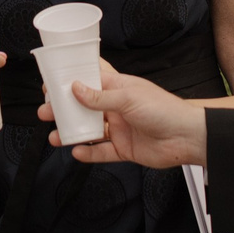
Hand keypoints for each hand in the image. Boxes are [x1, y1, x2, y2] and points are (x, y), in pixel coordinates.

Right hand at [49, 67, 209, 168]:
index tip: (53, 82)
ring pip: (90, 131)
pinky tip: (77, 152)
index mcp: (119, 87)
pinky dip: (88, 153)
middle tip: (47, 111)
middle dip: (65, 109)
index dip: (72, 79)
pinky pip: (101, 152)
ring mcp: (120, 128)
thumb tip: (76, 89)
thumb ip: (100, 96)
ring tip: (56, 135)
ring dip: (72, 132)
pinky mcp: (124, 148)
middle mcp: (117, 107)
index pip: (91, 79)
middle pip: (85, 107)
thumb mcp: (128, 98)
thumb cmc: (165, 109)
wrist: (187, 136)